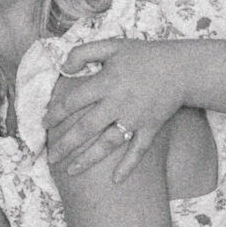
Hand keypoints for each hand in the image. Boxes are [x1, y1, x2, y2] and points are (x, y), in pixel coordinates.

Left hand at [45, 39, 185, 182]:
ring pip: (107, 143)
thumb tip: (63, 67)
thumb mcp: (112, 45)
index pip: (73, 101)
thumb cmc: (143, 56)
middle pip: (85, 128)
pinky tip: (116, 180)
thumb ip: (84, 52)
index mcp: (106, 82)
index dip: (56, 113)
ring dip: (88, 159)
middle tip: (50, 157)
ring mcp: (135, 117)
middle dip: (65, 144)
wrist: (181, 67)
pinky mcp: (151, 127)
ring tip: (70, 171)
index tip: (44, 124)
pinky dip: (129, 166)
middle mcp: (118, 102)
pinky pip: (139, 150)